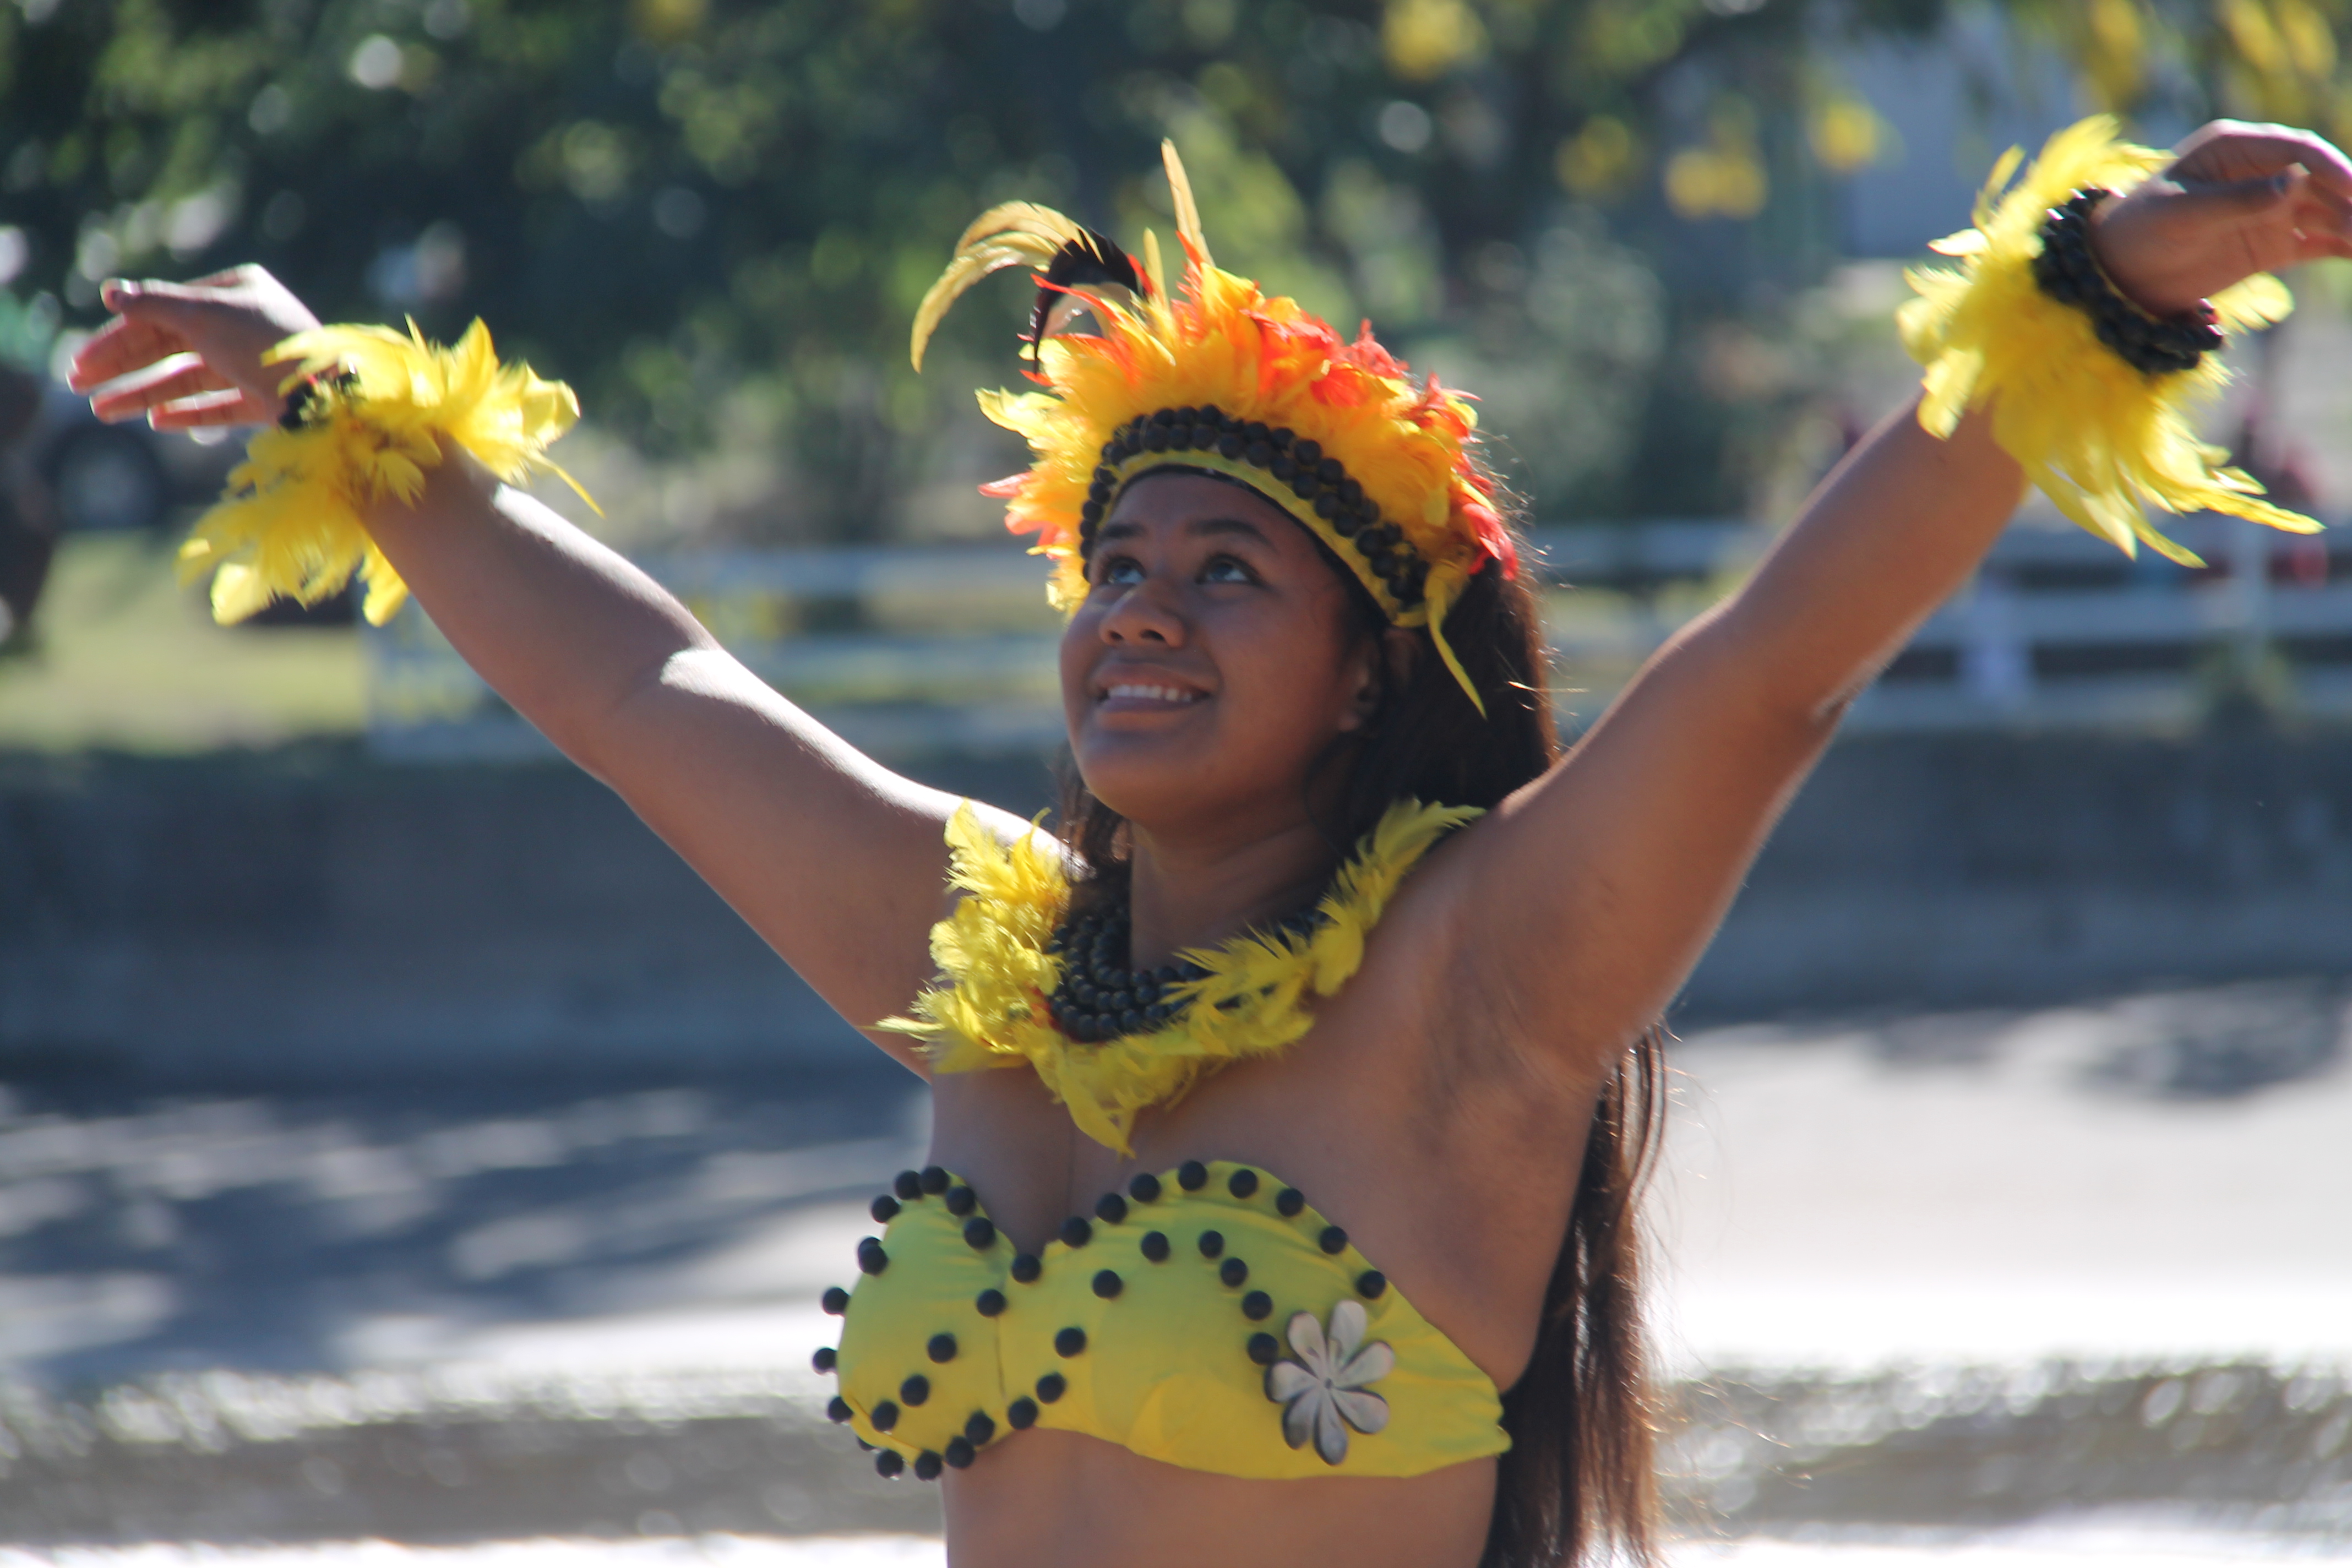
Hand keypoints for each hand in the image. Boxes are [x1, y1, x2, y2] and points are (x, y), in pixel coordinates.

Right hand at [65, 265, 321, 429]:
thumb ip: (154, 305)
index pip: (165, 312)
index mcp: (237, 291)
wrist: (324, 393)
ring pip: (190, 378)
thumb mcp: (202, 314)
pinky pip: (221, 406)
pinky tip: (156, 422)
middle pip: (171, 346)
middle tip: (76, 383)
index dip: (120, 334)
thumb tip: (111, 291)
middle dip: (123, 365)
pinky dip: (189, 412)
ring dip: (143, 393)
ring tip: (100, 411)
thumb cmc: (264, 342)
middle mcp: (247, 324)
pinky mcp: (270, 400)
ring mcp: (258, 363)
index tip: (84, 357)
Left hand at [2092, 120, 2351, 316]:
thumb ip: (2237, 200)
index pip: (2295, 150)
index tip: (2351, 190)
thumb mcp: (2181, 215)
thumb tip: (2294, 181)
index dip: (2328, 167)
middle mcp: (2258, 172)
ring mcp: (2269, 207)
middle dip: (2350, 197)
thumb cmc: (2138, 232)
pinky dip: (2344, 246)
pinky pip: (2318, 241)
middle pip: (2319, 179)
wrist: (2117, 275)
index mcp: (2232, 148)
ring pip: (2326, 210)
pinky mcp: (2272, 242)